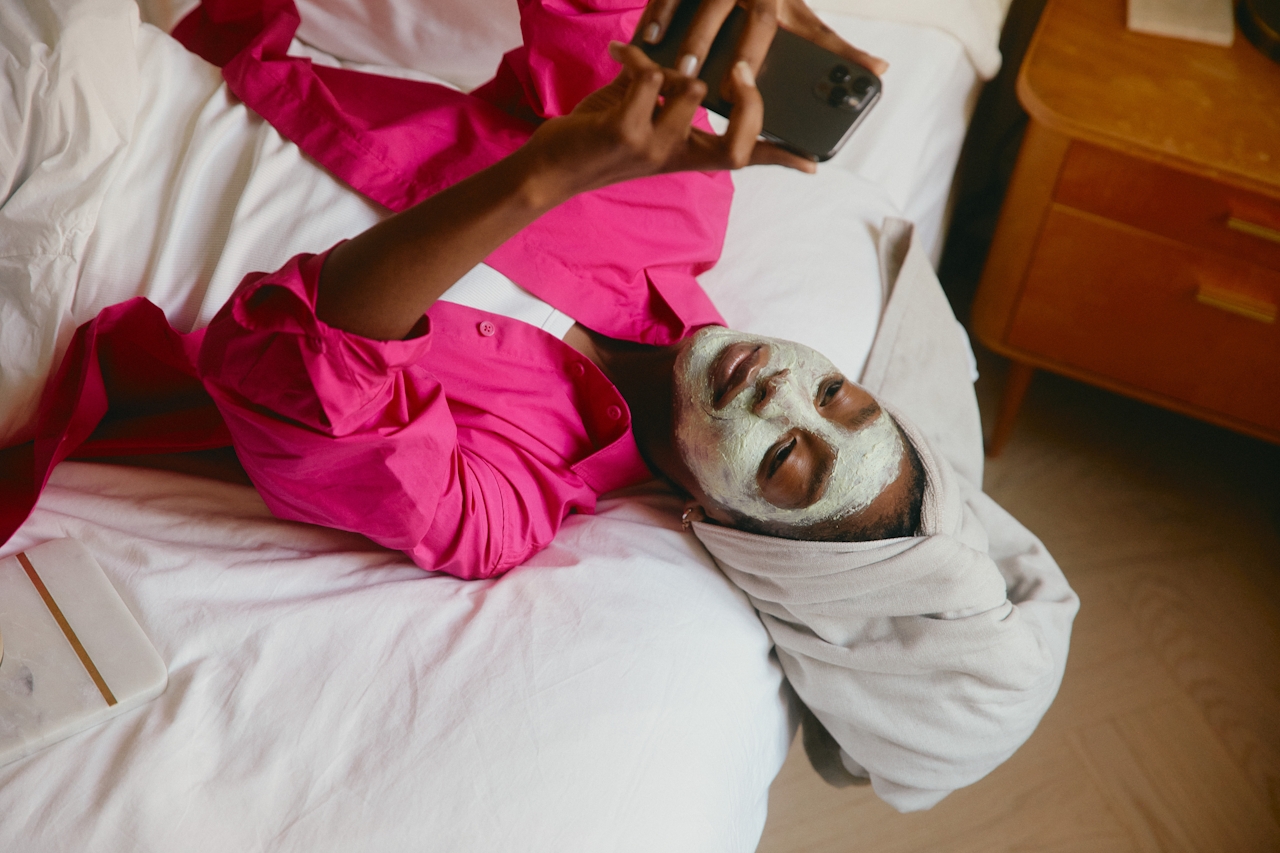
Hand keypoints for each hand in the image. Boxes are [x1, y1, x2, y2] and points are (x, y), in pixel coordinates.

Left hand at [523, 40, 813, 203]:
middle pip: (740, 148)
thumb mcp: (640, 117)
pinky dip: (638, 59)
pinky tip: (620, 55)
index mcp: (686, 155)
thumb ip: (669, 94)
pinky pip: (652, 78)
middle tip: (739, 72)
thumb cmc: (594, 139)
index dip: (781, 160)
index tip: (815, 163)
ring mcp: (653, 148)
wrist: (546, 169)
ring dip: (674, 66)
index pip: (743, 161)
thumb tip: (690, 65)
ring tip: (643, 61)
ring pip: (693, 92)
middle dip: (749, 102)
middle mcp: (676, 157)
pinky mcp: (626, 132)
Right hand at [636, 0, 888, 81]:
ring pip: (697, 0)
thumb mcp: (803, 16)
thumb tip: (879, 71)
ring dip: (681, 33)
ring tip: (667, 65)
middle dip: (709, 42)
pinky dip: (657, 13)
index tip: (739, 77)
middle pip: (727, 9)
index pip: (768, 20)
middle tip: (694, 78)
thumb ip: (834, 47)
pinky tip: (645, 39)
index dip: (754, 48)